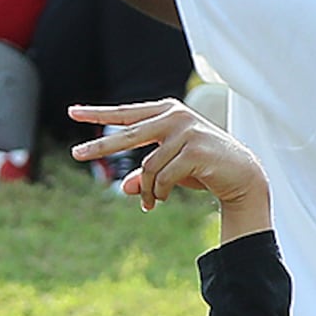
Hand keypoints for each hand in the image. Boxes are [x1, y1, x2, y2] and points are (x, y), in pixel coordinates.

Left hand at [68, 99, 269, 220]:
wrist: (243, 175)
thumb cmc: (203, 168)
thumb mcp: (170, 169)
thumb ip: (148, 174)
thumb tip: (126, 188)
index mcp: (166, 112)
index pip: (126, 113)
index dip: (99, 114)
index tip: (73, 112)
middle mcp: (174, 116)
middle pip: (128, 133)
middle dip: (101, 147)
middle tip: (76, 154)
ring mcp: (186, 130)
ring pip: (148, 166)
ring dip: (148, 191)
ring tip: (152, 204)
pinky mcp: (195, 148)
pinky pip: (163, 176)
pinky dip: (160, 193)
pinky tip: (164, 200)